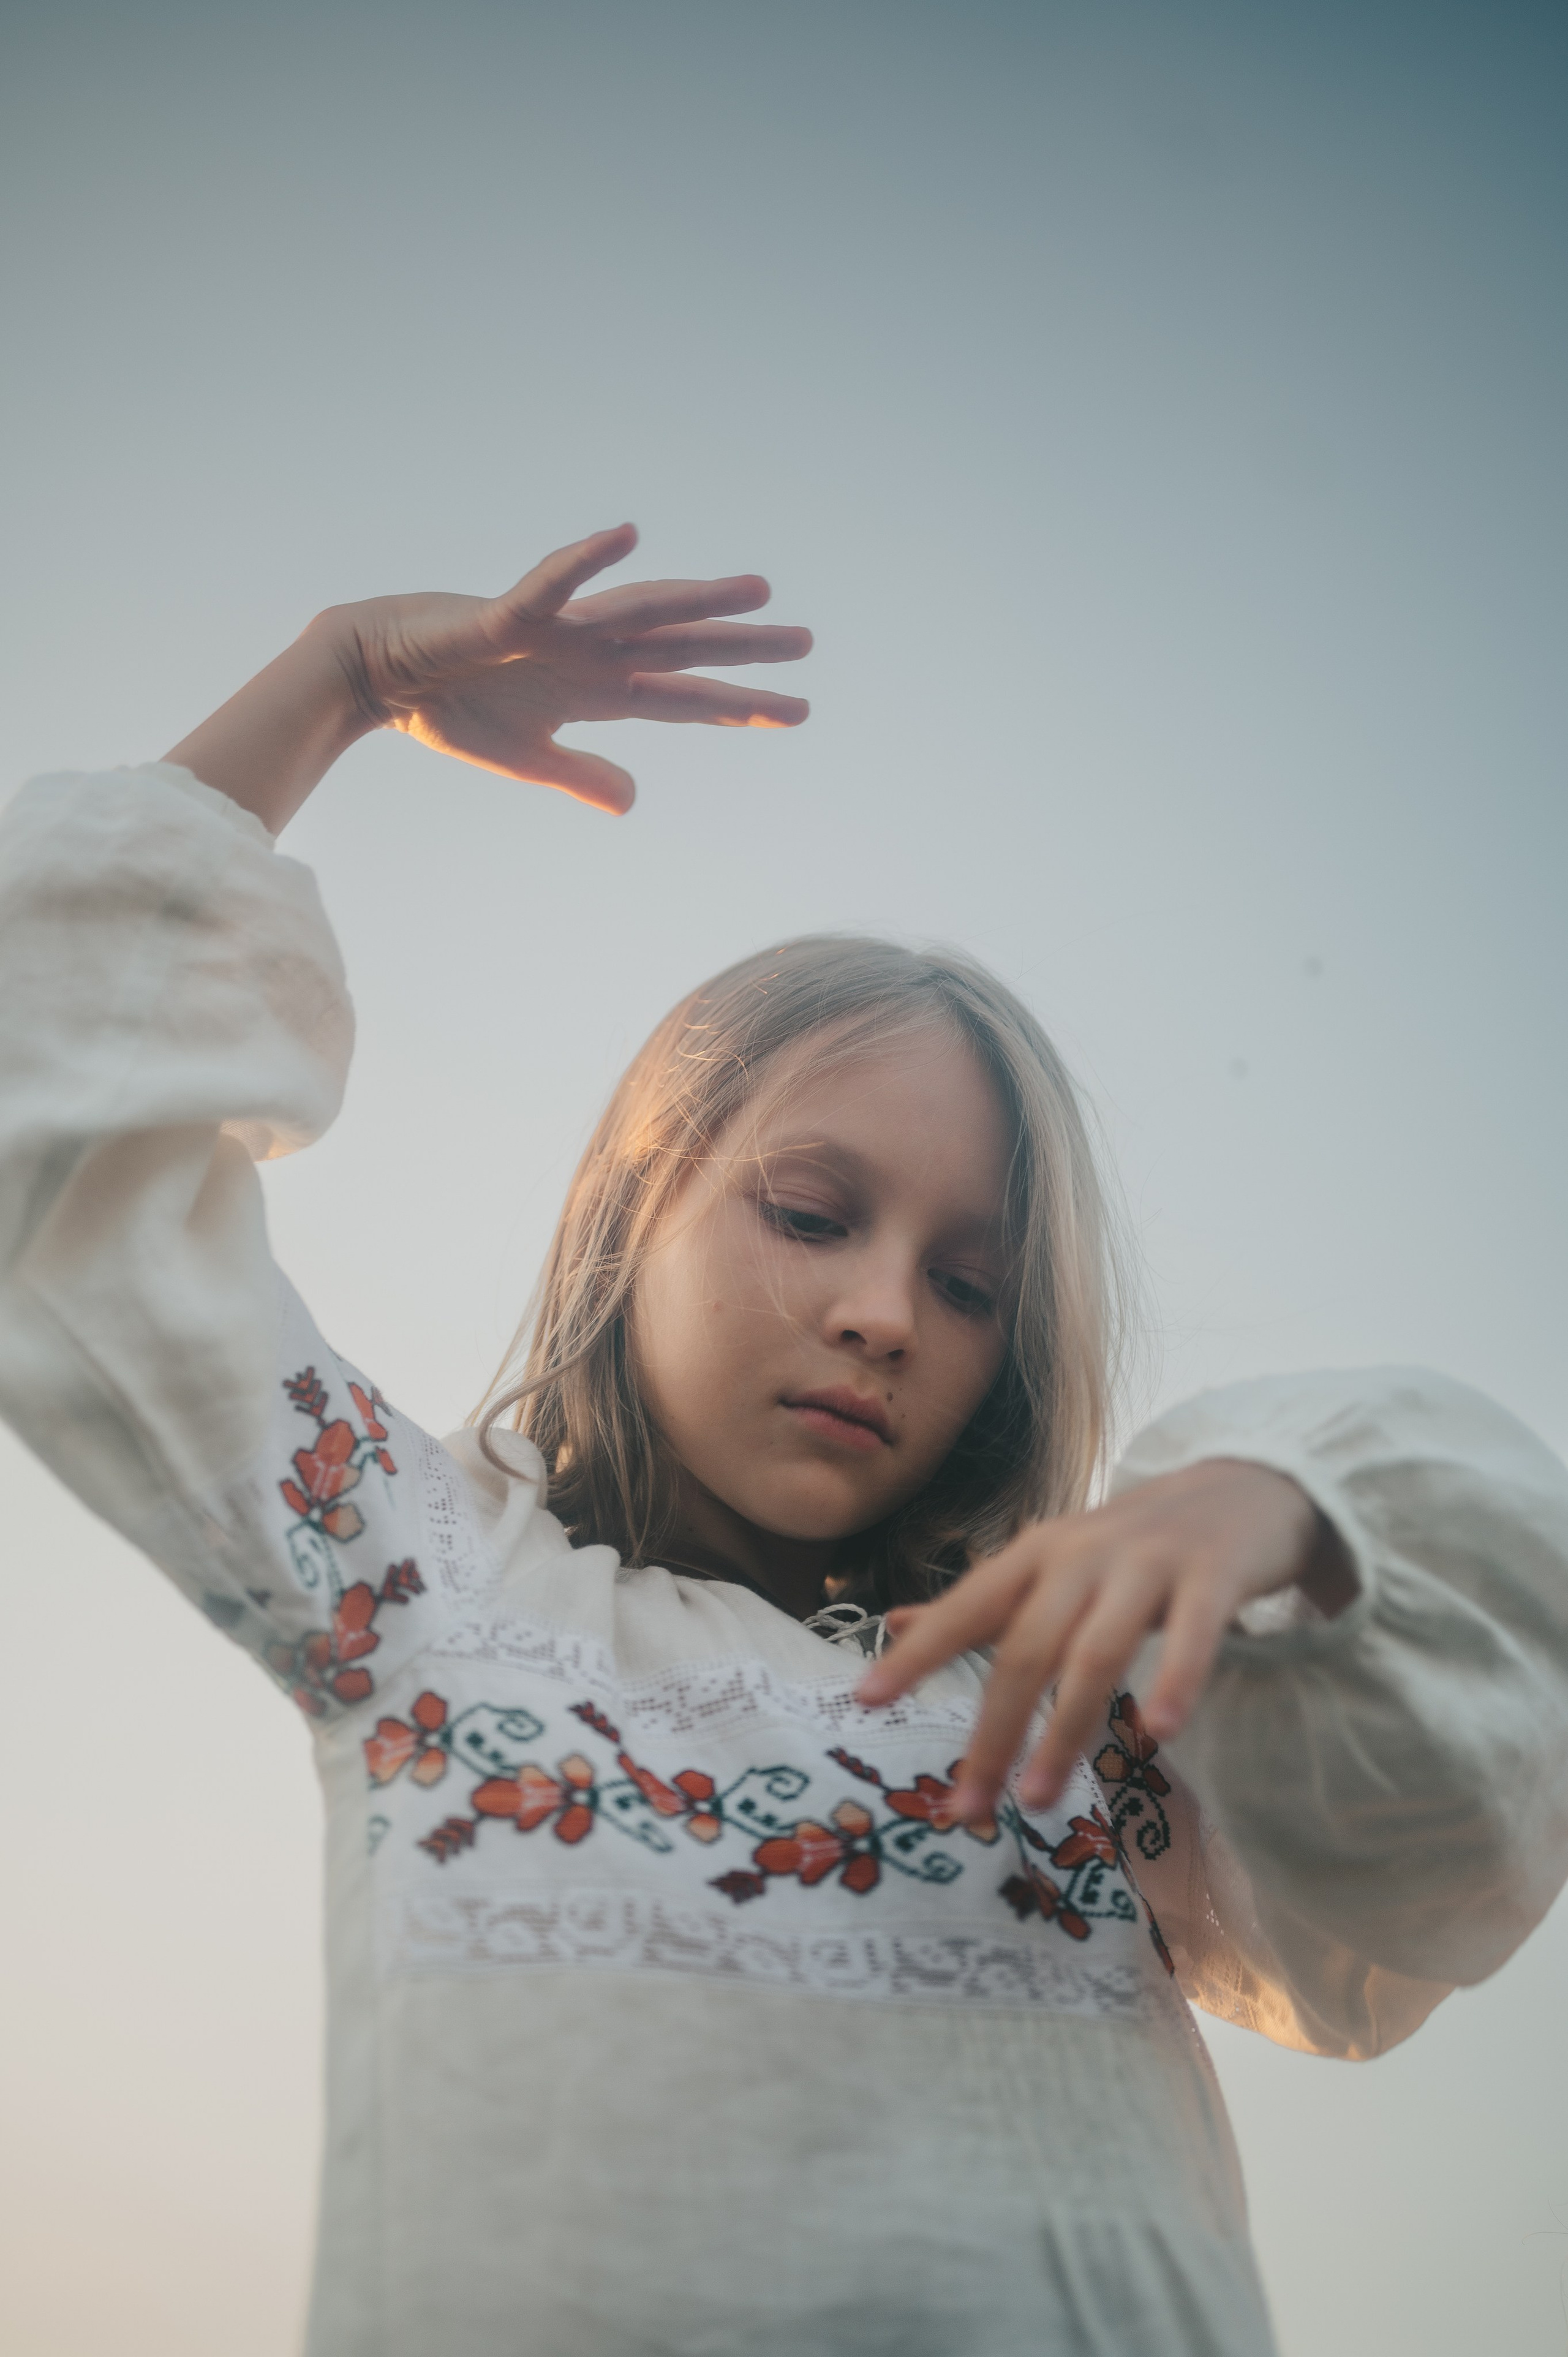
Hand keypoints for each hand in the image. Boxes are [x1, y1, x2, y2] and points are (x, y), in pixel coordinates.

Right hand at [327, 522, 810, 813]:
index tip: (796, 710)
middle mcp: (590, 652)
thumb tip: (633, 802)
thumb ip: (582, 775)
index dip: (739, 706)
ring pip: (639, 610)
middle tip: (807, 643)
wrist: (381, 678)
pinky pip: (553, 584)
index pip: (683, 699)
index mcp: (597, 690)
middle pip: (681, 649)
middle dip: (743, 649)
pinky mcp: (508, 614)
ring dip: (696, 600)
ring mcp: (556, 630)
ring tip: (756, 589)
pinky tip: (626, 534)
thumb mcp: (527, 758)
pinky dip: (586, 561)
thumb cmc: (450, 709)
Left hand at [854, 1458, 1353, 1823]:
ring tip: (1039, 1799)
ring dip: (1065, 1729)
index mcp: (1036, 1554)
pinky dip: (1173, 1680)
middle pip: (1025, 1647)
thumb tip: (892, 1623)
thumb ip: (979, 1601)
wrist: (1242, 1485)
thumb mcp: (1050, 1562)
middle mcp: (1083, 1554)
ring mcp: (1149, 1563)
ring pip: (1096, 1652)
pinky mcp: (1213, 1575)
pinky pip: (1193, 1633)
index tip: (865, 1700)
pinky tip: (1158, 1734)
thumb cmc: (1131, 1543)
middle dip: (992, 1731)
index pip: (966, 1606)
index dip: (916, 1651)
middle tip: (967, 1807)